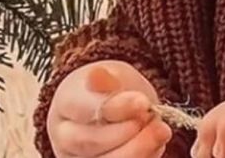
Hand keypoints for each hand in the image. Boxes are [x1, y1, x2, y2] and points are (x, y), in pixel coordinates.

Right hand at [48, 60, 173, 157]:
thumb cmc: (113, 88)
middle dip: (127, 132)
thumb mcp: (115, 75)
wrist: (114, 108)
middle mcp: (64, 136)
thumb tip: (96, 75)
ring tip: (160, 131)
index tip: (142, 103)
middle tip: (151, 117)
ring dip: (137, 149)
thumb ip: (109, 81)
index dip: (116, 108)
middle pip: (89, 142)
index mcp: (66, 102)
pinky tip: (156, 145)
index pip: (83, 109)